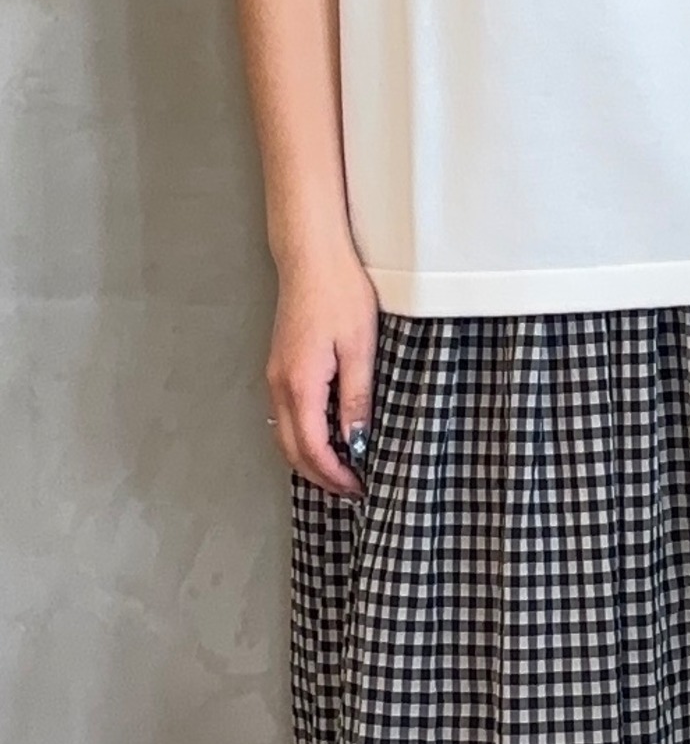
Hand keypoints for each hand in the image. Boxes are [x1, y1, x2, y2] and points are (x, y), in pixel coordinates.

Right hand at [264, 240, 378, 496]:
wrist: (311, 256)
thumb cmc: (339, 293)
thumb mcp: (359, 348)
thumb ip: (356, 398)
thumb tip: (356, 441)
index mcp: (301, 385)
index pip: (313, 449)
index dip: (335, 475)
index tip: (360, 487)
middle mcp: (280, 385)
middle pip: (291, 449)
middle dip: (319, 475)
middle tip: (351, 488)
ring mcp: (275, 375)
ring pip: (285, 434)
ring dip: (309, 458)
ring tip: (341, 468)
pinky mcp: (280, 364)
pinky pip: (286, 415)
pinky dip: (303, 436)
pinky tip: (325, 435)